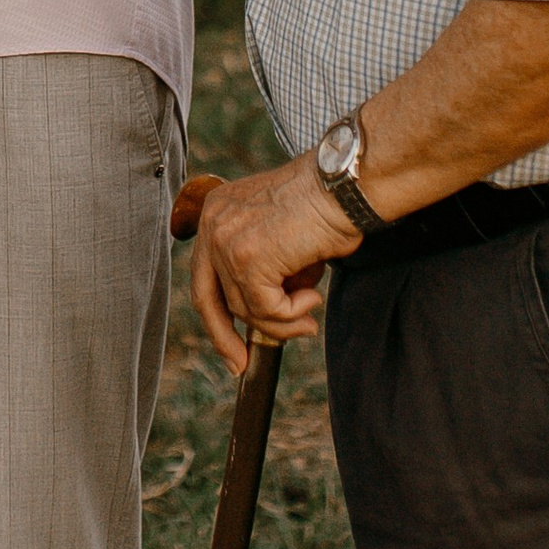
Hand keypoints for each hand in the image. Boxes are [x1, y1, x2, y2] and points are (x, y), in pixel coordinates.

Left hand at [189, 155, 361, 374]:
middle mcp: (213, 224)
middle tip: (243, 363)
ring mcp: (227, 242)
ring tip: (312, 303)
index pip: (204, 276)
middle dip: (226, 337)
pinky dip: (292, 313)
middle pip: (210, 298)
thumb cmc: (327, 206)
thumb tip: (264, 315)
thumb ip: (264, 268)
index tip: (229, 346)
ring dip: (282, 319)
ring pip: (246, 309)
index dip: (215, 316)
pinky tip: (313, 294)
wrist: (345, 186)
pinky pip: (267, 310)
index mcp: (218, 213)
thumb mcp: (281, 237)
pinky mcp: (248, 260)